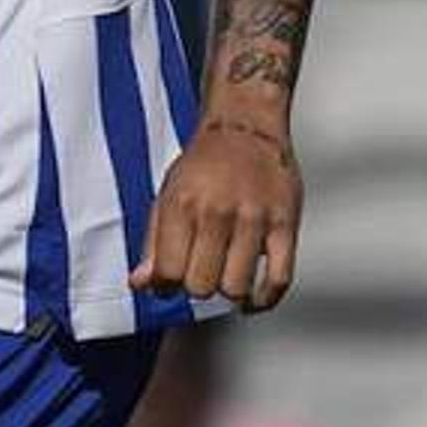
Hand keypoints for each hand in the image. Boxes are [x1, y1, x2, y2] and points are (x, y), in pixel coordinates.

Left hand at [134, 117, 302, 310]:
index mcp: (182, 206)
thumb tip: (141, 283)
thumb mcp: (166, 195)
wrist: (246, 127)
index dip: (165, 286)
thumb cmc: (206, 161)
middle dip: (197, 287)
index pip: (167, 273)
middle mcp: (217, 213)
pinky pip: (278, 279)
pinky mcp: (285, 225)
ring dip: (228, 291)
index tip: (170, 282)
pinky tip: (252, 298)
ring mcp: (253, 220)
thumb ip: (153, 243)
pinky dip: (264, 299)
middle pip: (201, 286)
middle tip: (200, 272)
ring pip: (236, 288)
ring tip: (225, 276)